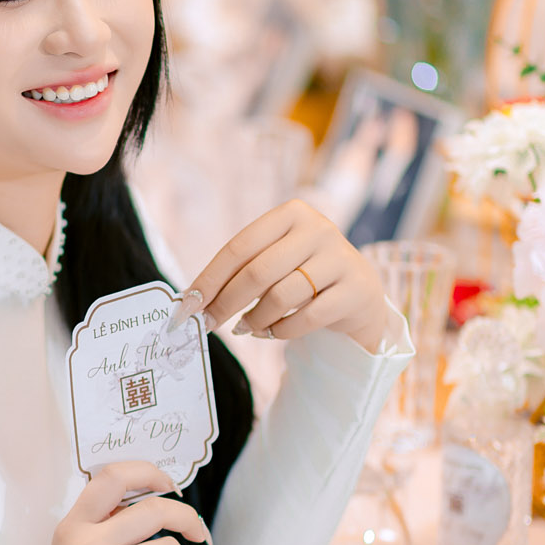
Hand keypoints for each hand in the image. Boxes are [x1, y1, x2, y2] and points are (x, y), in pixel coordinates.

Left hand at [174, 200, 389, 351]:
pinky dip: (280, 330)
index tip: (187, 305)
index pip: (239, 247)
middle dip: (225, 303)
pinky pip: (305, 318)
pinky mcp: (355, 290)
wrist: (358, 293)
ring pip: (280, 296)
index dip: (209, 278)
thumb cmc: (303, 274)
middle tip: (208, 324)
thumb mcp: (274, 260)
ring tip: (246, 327)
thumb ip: (240, 271)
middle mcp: (318, 229)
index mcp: (292, 213)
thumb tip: (193, 299)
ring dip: (254, 319)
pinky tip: (271, 332)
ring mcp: (340, 258)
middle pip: (257, 272)